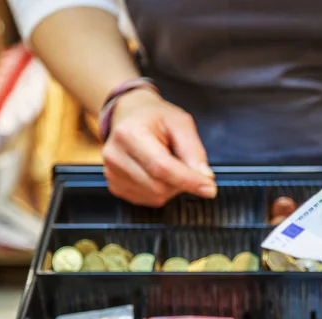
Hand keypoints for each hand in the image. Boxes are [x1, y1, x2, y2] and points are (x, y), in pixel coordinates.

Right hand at [101, 89, 216, 206]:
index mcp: (130, 134)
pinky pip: (147, 200)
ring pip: (155, 196)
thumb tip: (205, 177)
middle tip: (183, 162)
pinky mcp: (115, 186)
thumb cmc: (154, 117)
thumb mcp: (181, 123)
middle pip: (159, 186)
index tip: (210, 188)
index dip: (188, 180)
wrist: (129, 116)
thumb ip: (194, 151)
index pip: (161, 166)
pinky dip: (160, 191)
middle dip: (181, 181)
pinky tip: (156, 173)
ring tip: (167, 163)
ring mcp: (112, 173)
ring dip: (171, 187)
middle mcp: (115, 155)